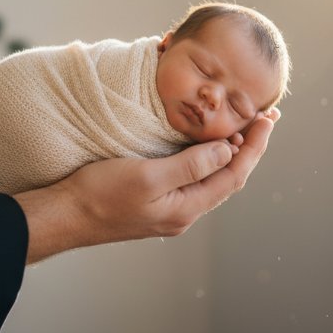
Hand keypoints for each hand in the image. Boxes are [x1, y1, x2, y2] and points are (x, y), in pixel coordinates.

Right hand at [13, 109, 278, 263]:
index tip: (268, 119)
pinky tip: (204, 144)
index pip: (235, 175)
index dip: (255, 146)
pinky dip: (206, 157)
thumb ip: (190, 165)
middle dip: (248, 147)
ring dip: (229, 151)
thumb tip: (227, 151)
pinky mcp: (154, 200)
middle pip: (228, 177)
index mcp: (186, 208)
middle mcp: (183, 212)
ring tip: (242, 126)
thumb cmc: (100, 195)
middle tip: (263, 117)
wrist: (64, 215)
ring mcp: (168, 208)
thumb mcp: (148, 176)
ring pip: (210, 177)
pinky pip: (192, 177)